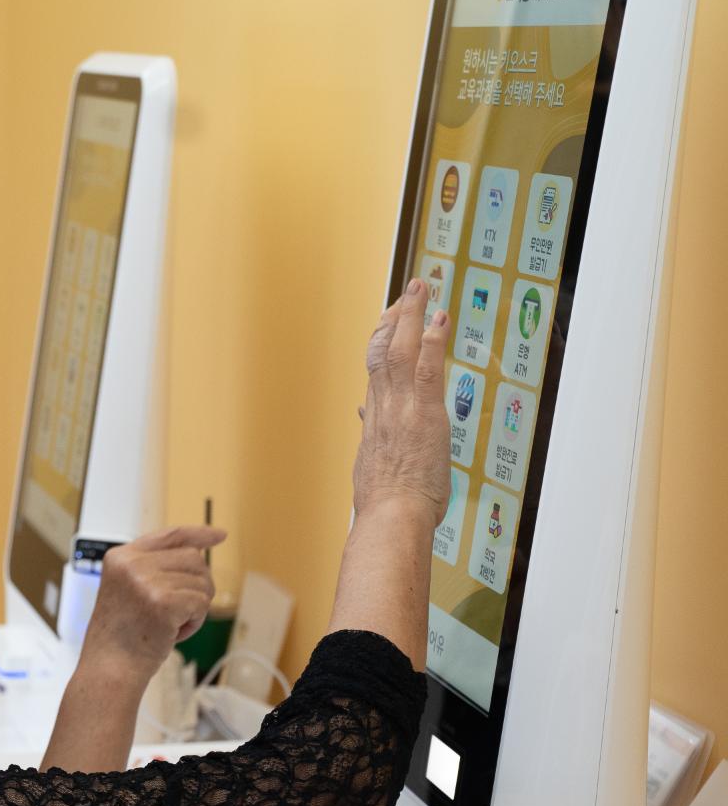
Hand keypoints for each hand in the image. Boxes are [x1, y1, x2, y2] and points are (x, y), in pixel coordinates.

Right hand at [78, 525, 225, 685]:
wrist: (109, 668)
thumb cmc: (120, 637)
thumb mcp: (127, 589)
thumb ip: (152, 568)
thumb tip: (197, 554)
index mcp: (121, 556)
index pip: (170, 535)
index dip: (199, 534)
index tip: (219, 535)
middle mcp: (132, 563)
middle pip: (193, 558)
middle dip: (197, 585)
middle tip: (181, 610)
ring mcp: (146, 581)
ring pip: (201, 581)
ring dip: (195, 607)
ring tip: (170, 625)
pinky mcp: (163, 602)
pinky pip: (201, 603)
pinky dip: (194, 622)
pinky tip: (173, 633)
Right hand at [353, 279, 452, 523]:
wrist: (390, 518)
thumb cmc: (384, 504)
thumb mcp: (371, 465)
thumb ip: (371, 436)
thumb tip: (364, 416)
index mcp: (374, 422)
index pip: (375, 371)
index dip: (380, 341)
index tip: (388, 319)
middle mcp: (383, 409)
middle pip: (382, 351)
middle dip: (394, 317)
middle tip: (408, 290)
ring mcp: (401, 409)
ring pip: (400, 351)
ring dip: (411, 315)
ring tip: (422, 287)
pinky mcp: (423, 415)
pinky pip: (427, 369)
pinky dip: (433, 340)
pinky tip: (441, 317)